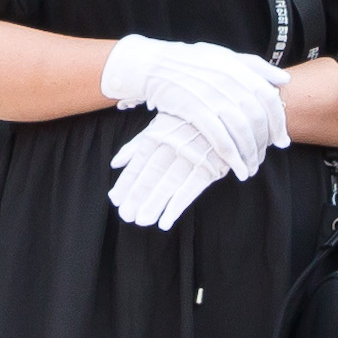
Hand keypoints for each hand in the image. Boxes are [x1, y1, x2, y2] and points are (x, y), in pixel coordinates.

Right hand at [100, 34, 289, 176]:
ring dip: (250, 153)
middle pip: (257, 118)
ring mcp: (212, 97)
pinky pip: (220, 139)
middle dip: (266, 142)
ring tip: (251, 168)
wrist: (154, 65)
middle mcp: (228, 82)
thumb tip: (284, 79)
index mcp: (238, 68)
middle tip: (266, 157)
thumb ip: (255, 66)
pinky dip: (232, 157)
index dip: (279, 122)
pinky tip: (237, 169)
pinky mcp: (195, 111)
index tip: (283, 140)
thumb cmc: (191, 61)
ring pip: (241, 131)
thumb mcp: (224, 55)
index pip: (268, 98)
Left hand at [105, 109, 229, 230]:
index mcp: (158, 135)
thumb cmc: (185, 123)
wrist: (222, 115)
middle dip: (137, 196)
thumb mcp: (159, 126)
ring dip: (154, 204)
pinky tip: (165, 221)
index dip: (126, 182)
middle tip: (126, 215)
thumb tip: (115, 163)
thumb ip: (136, 146)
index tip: (116, 199)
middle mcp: (172, 145)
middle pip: (151, 175)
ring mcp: (192, 155)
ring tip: (142, 220)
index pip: (138, 163)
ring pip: (169, 183)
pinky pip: (191, 189)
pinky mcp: (210, 166)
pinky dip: (177, 206)